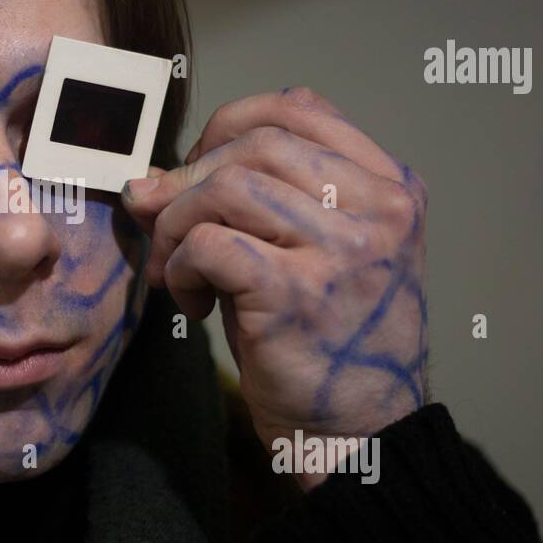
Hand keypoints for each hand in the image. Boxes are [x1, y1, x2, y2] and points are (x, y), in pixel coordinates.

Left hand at [121, 87, 427, 486]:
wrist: (358, 436)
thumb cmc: (325, 343)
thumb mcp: (313, 253)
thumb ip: (254, 202)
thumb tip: (151, 179)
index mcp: (392, 188)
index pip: (301, 107)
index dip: (230, 125)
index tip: (198, 169)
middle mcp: (379, 210)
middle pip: (258, 141)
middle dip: (191, 175)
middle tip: (163, 221)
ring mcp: (344, 250)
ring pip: (228, 185)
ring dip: (177, 223)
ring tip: (176, 268)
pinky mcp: (299, 294)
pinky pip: (210, 242)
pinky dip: (182, 264)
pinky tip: (190, 300)